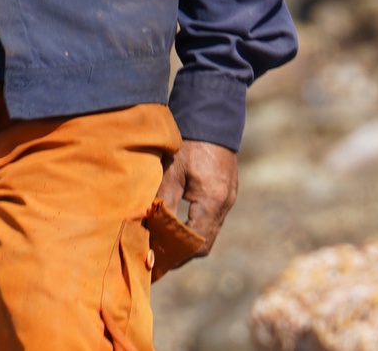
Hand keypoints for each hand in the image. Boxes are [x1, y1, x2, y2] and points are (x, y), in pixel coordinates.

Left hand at [154, 140, 237, 256]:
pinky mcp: (226, 190)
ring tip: (164, 241)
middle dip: (182, 252)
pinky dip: (195, 225)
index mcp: (212, 201)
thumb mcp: (171, 171)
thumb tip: (149, 229)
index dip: (176, 256)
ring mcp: (228, 197)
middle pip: (205, 243)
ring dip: (189, 239)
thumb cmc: (189, 141)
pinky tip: (177, 221)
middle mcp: (225, 203)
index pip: (195, 243)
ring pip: (209, 231)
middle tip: (159, 256)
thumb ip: (162, 202)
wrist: (212, 114)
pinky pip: (212, 218)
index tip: (157, 264)